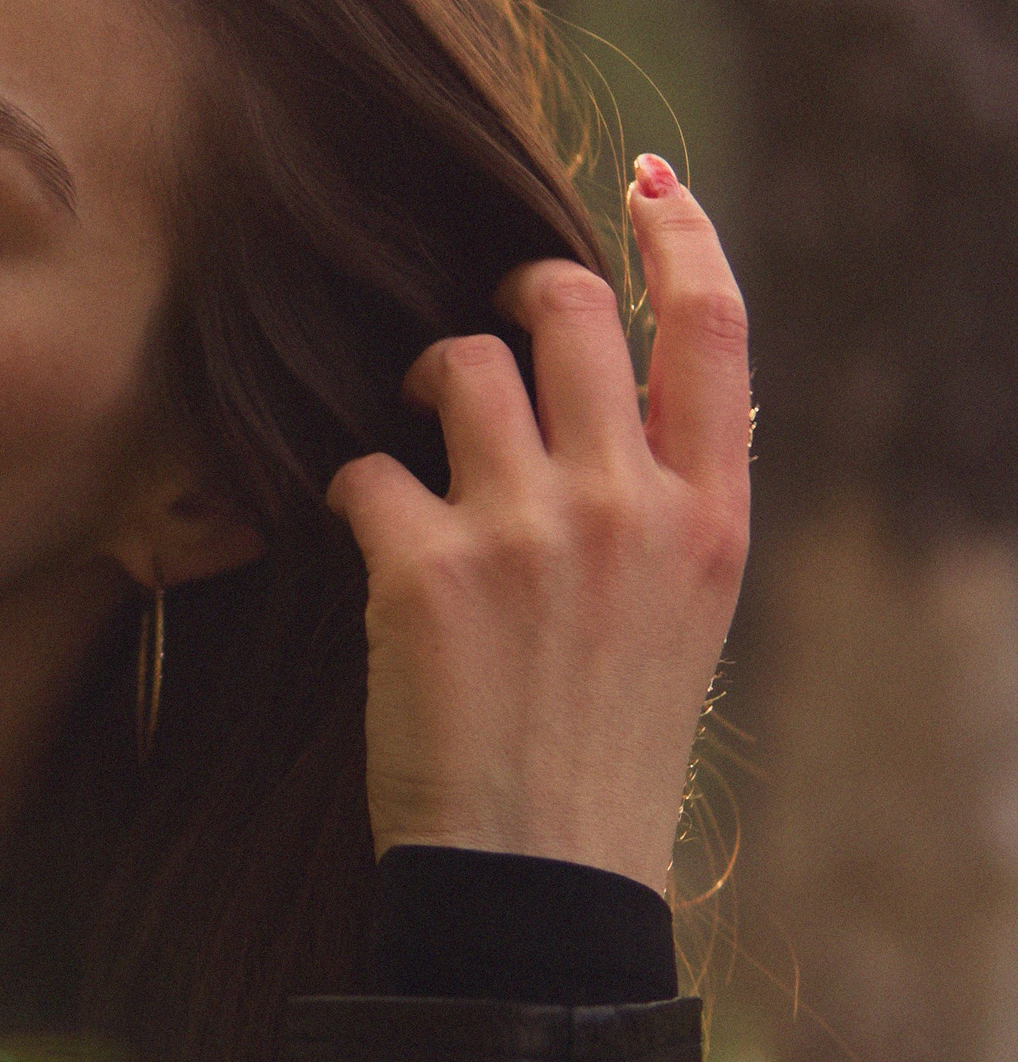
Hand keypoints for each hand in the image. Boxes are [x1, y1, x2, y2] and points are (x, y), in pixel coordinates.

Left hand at [325, 160, 750, 894]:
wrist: (535, 879)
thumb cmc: (597, 748)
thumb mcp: (677, 616)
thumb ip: (657, 500)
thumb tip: (613, 393)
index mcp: (709, 519)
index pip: (713, 330)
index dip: (679, 234)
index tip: (647, 182)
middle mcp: (630, 507)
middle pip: (565, 309)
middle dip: (507, 298)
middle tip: (476, 332)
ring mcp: (529, 532)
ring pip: (457, 367)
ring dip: (418, 387)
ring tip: (411, 447)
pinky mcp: (426, 570)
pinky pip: (363, 468)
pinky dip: (347, 494)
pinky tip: (359, 543)